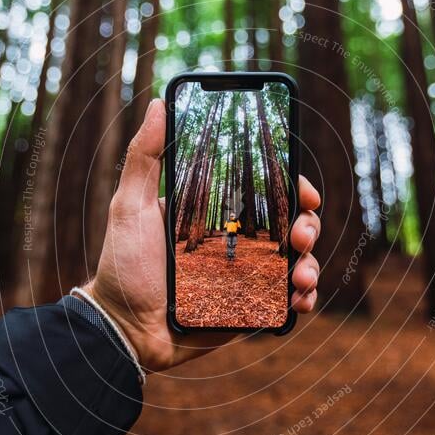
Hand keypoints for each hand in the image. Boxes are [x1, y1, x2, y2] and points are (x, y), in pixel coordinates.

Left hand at [84, 98, 320, 372]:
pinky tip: (299, 300)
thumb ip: (144, 157)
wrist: (123, 330)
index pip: (265, 192)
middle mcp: (236, 242)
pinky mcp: (250, 309)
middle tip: (300, 238)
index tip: (304, 191)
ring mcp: (246, 276)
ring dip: (311, 265)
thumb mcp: (130, 206)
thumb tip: (158, 104)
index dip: (293, 187)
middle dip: (309, 227)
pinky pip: (288, 301)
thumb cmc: (123, 268)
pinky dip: (303, 298)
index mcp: (215, 213)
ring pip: (298, 262)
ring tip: (300, 276)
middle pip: (291, 225)